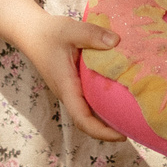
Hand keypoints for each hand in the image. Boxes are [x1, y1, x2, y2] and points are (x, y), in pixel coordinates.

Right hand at [12, 10, 125, 142]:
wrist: (31, 32)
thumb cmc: (49, 33)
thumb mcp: (71, 30)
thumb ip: (92, 35)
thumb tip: (116, 41)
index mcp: (67, 87)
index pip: (82, 119)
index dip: (101, 132)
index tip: (121, 135)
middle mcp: (68, 93)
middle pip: (87, 122)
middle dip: (109, 130)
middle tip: (134, 128)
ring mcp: (70, 90)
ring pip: (88, 111)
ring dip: (106, 118)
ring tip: (130, 116)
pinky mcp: (73, 84)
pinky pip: (88, 99)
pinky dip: (103, 103)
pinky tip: (119, 95)